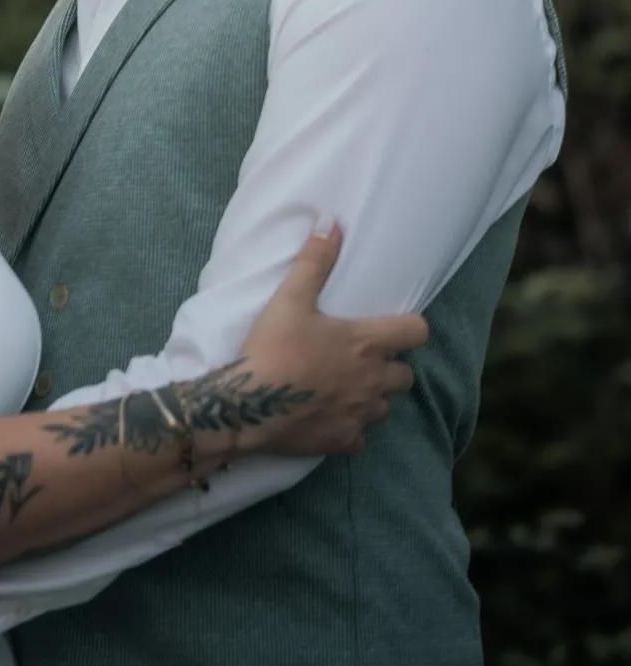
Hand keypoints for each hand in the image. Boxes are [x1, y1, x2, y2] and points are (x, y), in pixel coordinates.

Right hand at [229, 225, 428, 456]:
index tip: (390, 327)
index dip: (409, 328)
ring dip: (372, 396)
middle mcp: (373, 380)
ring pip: (385, 407)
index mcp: (367, 343)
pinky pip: (359, 434)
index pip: (418, 333)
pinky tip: (327, 415)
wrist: (246, 406)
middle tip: (360, 358)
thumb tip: (332, 223)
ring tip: (344, 387)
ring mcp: (361, 414)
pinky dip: (349, 425)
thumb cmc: (272, 348)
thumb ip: (314, 262)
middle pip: (406, 375)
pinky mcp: (344, 441)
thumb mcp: (290, 299)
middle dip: (389, 367)